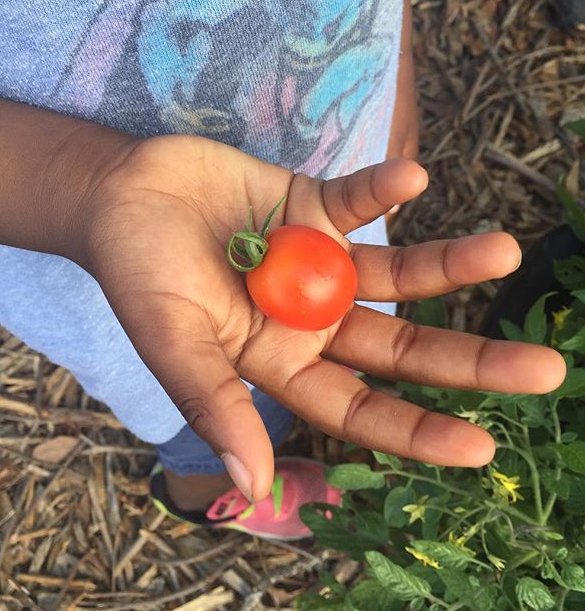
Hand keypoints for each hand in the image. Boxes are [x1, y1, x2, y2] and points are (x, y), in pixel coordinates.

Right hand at [82, 134, 565, 501]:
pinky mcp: (312, 205)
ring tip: (503, 252)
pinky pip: (359, 200)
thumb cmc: (136, 274)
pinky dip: (383, 190)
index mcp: (278, 361)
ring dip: (449, 265)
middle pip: (399, 347)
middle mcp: (310, 318)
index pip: (357, 407)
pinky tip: (412, 178)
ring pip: (397, 273)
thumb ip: (215, 403)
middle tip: (545, 370)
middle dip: (468, 360)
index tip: (481, 448)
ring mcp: (317, 261)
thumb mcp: (173, 342)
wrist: (121, 197)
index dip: (415, 430)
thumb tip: (252, 485)